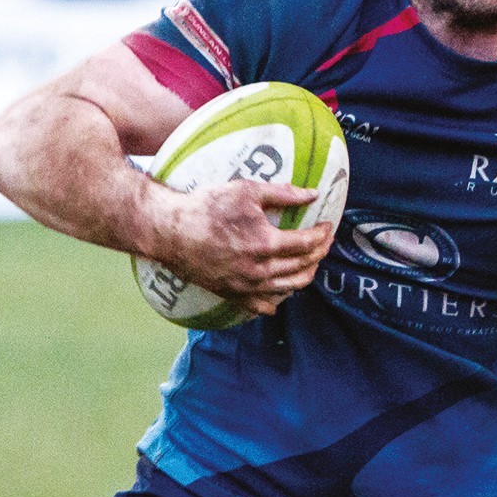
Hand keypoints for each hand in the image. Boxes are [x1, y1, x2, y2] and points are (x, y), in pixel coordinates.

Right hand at [142, 179, 335, 315]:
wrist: (168, 231)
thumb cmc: (206, 206)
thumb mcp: (246, 191)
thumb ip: (283, 194)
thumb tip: (313, 194)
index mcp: (265, 244)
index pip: (307, 244)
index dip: (323, 235)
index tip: (328, 226)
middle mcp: (258, 270)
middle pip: (302, 267)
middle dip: (320, 253)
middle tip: (325, 241)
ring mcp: (245, 286)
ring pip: (288, 288)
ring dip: (306, 275)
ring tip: (311, 262)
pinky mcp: (231, 294)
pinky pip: (261, 305)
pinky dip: (277, 300)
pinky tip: (282, 293)